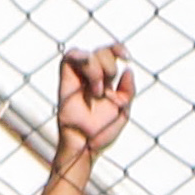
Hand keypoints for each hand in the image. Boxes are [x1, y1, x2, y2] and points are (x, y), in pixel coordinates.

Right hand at [52, 43, 133, 157]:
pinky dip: (83, 61)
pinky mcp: (65, 81)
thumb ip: (128, 90)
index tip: (127, 57)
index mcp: (106, 81)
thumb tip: (128, 70)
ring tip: (98, 90)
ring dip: (97, 68)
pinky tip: (93, 81)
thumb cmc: (102, 132)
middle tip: (106, 89)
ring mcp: (77, 78)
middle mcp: (91, 77)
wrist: (86, 145)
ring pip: (87, 54)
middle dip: (109, 66)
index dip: (118, 48)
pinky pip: (69, 58)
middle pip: (101, 52)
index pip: (111, 53)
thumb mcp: (124, 110)